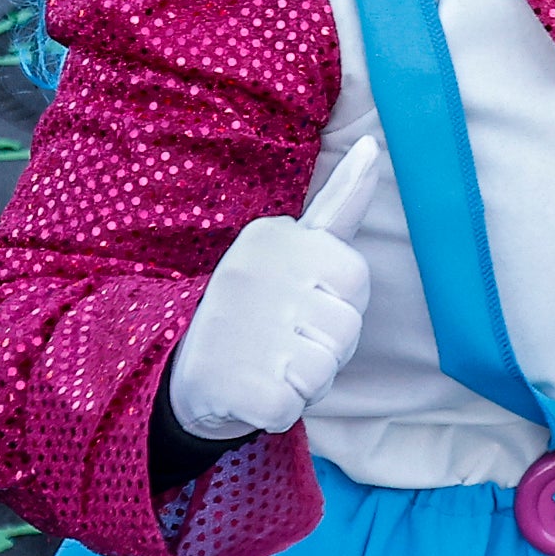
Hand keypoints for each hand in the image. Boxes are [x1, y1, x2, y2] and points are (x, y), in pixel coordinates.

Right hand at [165, 137, 381, 441]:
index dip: (335, 302)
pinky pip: (295, 408)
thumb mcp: (293, 245)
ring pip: (326, 371)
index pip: (356, 279)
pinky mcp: (245, 387)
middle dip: (324, 346)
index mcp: (276, 236)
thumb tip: (374, 145)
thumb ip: (340, 201)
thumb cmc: (254, 304)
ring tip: (265, 363)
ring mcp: (249, 331)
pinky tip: (250, 391)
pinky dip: (278, 410)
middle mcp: (258, 274)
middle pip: (347, 329)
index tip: (298, 301)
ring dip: (303, 381)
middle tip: (278, 339)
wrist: (180, 367)